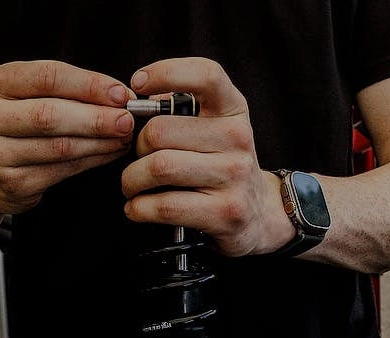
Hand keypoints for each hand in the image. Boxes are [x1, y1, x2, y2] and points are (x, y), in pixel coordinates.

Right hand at [0, 60, 134, 216]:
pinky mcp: (14, 182)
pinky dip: (93, 160)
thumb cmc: (19, 128)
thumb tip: (120, 96)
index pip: (47, 77)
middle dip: (96, 118)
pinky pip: (63, 170)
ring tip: (125, 137)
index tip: (122, 94)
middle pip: (51, 115)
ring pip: (60, 146)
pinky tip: (110, 153)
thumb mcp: (30, 98)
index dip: (89, 85)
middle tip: (127, 121)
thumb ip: (68, 93)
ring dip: (100, 142)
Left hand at [121, 58, 283, 257]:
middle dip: (135, 146)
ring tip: (132, 184)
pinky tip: (137, 207)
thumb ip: (181, 110)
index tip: (138, 84)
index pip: (205, 75)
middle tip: (136, 158)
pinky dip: (139, 208)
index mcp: (233, 109)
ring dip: (131, 179)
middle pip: (160, 131)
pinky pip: (165, 205)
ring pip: (159, 168)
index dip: (166, 73)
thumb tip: (137, 106)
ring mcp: (234, 176)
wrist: (258, 213)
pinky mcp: (224, 212)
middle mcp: (238, 139)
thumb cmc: (223, 165)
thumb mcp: (215, 128)